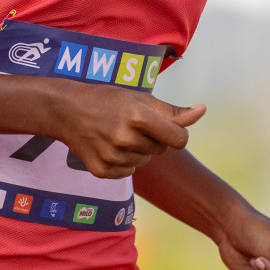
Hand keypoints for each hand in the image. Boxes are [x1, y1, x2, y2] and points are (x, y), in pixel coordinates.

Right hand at [52, 82, 205, 178]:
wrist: (66, 110)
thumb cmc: (107, 99)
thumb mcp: (140, 98)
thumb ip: (173, 110)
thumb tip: (203, 110)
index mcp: (138, 117)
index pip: (180, 139)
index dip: (176, 133)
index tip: (164, 125)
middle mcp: (125, 139)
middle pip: (161, 149)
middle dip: (153, 137)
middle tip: (130, 123)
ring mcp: (113, 157)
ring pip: (145, 160)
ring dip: (138, 149)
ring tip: (117, 133)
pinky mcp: (103, 171)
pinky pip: (129, 171)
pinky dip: (123, 161)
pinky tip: (108, 145)